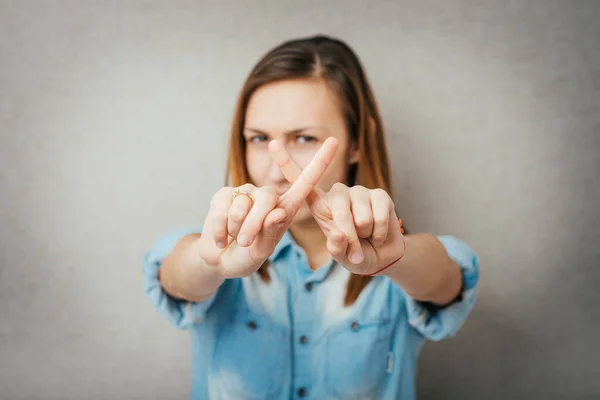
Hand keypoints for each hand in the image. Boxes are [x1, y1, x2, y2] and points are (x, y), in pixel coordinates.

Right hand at [197, 137, 340, 277]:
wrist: (220, 260)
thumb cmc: (247, 256)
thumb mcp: (262, 251)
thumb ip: (270, 233)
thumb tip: (278, 211)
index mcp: (286, 207)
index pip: (305, 182)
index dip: (320, 161)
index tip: (334, 140)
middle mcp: (267, 195)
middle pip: (268, 198)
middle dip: (254, 225)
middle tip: (246, 242)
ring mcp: (245, 192)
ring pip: (242, 207)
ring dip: (236, 230)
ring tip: (235, 239)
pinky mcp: (223, 194)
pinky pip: (222, 209)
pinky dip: (220, 229)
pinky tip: (221, 238)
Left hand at [268, 139, 404, 274]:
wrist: (381, 256)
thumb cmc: (354, 255)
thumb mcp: (341, 255)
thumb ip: (336, 248)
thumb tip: (338, 235)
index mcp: (320, 205)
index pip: (301, 181)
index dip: (286, 163)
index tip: (273, 143)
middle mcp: (337, 193)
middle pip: (338, 209)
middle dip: (349, 235)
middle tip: (354, 252)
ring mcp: (359, 191)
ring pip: (361, 216)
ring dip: (365, 235)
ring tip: (365, 237)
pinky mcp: (380, 194)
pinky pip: (379, 215)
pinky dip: (379, 232)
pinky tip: (377, 235)